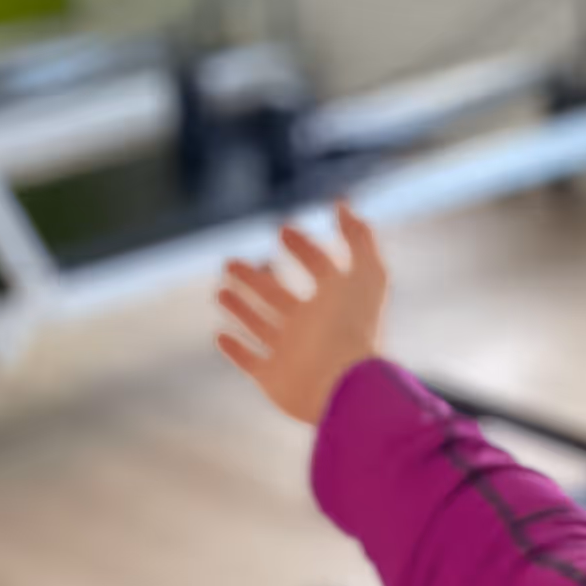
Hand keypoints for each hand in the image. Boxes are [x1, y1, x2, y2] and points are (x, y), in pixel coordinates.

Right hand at [214, 199, 391, 426]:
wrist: (343, 382)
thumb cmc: (354, 326)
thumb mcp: (366, 272)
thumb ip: (359, 236)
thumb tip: (343, 203)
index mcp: (336, 301)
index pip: (320, 268)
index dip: (305, 247)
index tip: (283, 228)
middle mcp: (313, 326)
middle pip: (280, 296)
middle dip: (258, 278)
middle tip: (231, 261)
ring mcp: (292, 353)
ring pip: (261, 324)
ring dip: (241, 307)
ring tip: (221, 288)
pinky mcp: (274, 379)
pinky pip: (250, 362)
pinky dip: (235, 349)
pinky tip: (219, 334)